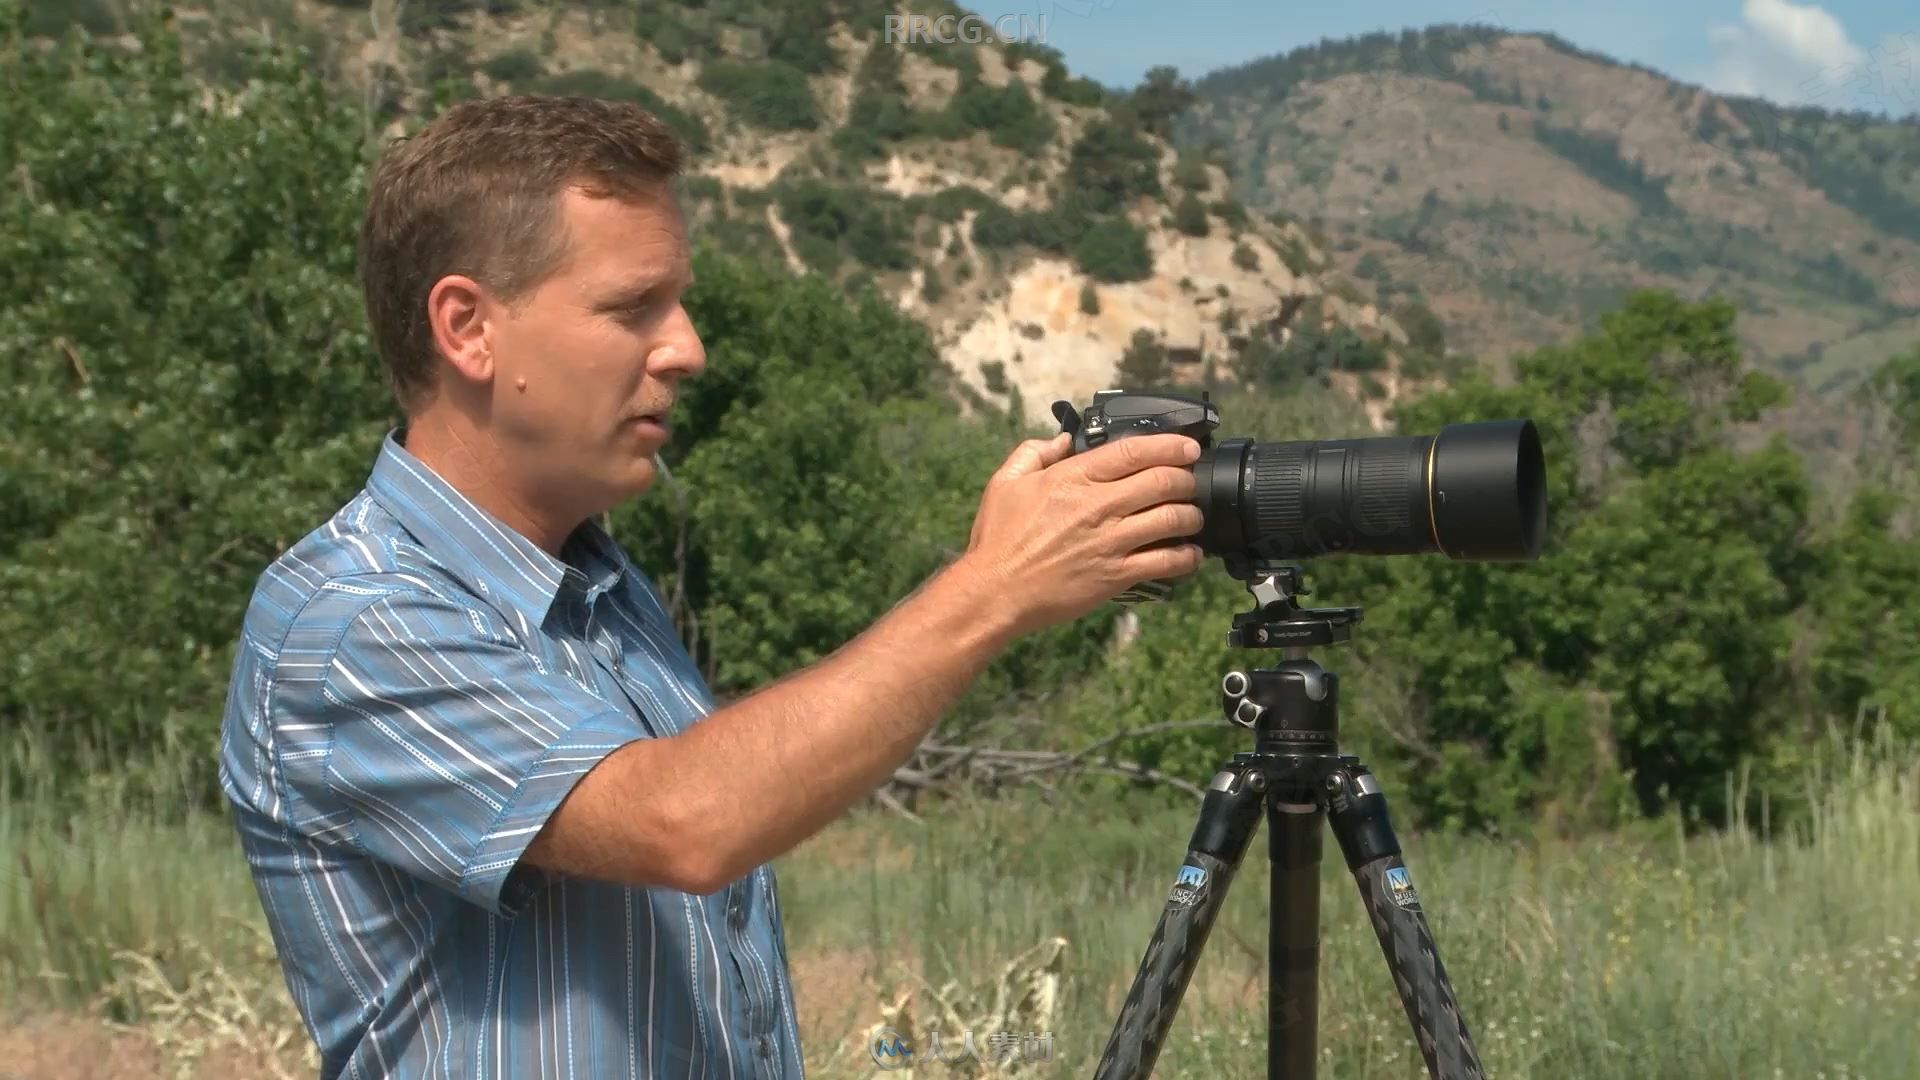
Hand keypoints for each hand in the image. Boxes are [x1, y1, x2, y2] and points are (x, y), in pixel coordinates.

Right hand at [960, 430, 1204, 638]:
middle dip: (1186, 479)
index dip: (1170, 446)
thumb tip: (1063, 439)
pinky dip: (1186, 557)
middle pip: (1163, 482)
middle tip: (1189, 482)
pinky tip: (1190, 554)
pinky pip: (1165, 562)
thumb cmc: (998, 538)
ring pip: (1172, 520)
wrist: (995, 591)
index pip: (1134, 452)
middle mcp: (1098, 506)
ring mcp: (1110, 542)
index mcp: (1073, 478)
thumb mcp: (1005, 482)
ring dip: (1191, 516)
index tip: (1188, 447)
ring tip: (1192, 517)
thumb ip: (1034, 453)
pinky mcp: (1116, 576)